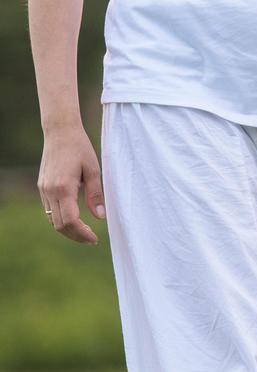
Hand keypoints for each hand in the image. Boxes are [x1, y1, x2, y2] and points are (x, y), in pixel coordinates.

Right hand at [37, 126, 106, 245]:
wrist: (60, 132)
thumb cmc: (80, 148)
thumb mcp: (93, 170)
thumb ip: (96, 194)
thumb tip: (100, 216)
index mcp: (63, 187)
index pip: (70, 221)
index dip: (82, 234)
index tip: (94, 239)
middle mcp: (50, 191)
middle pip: (59, 225)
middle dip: (76, 236)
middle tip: (92, 239)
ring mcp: (43, 189)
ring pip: (52, 220)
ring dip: (67, 229)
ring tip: (85, 232)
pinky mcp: (42, 187)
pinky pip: (49, 210)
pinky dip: (60, 219)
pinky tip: (74, 218)